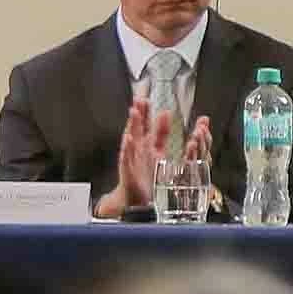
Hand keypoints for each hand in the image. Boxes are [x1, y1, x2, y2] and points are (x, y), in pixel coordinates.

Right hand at [97, 86, 165, 219]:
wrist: (137, 195)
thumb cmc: (146, 173)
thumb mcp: (157, 150)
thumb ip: (161, 132)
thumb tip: (166, 113)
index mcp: (146, 143)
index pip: (146, 124)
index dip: (146, 112)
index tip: (146, 98)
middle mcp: (138, 148)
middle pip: (138, 128)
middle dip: (138, 114)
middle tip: (139, 99)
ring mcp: (132, 158)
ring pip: (131, 139)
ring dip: (132, 126)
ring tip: (134, 113)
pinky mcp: (128, 169)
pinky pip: (127, 158)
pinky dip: (127, 149)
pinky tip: (127, 139)